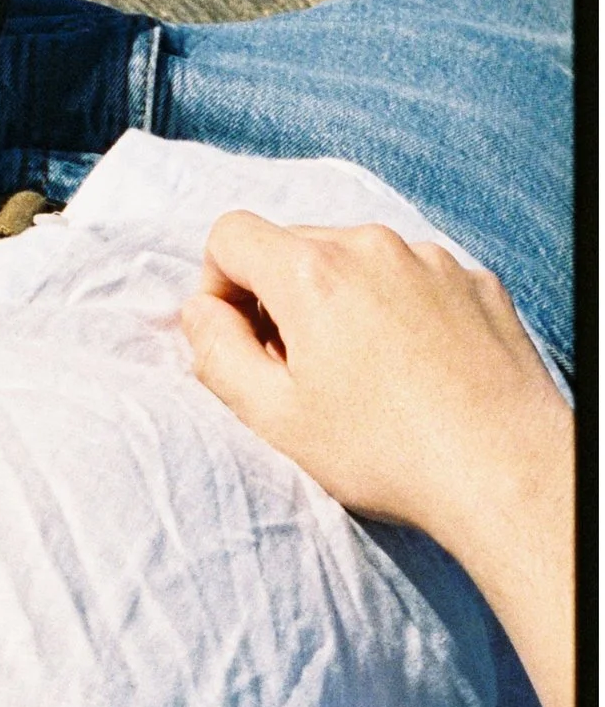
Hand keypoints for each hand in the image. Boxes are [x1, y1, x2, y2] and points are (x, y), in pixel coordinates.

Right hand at [183, 212, 566, 552]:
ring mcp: (433, 260)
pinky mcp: (476, 283)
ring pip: (357, 262)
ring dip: (340, 304)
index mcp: (312, 273)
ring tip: (361, 377)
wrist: (505, 471)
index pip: (231, 235)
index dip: (217, 286)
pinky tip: (413, 372)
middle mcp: (373, 247)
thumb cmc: (386, 452)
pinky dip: (397, 311)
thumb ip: (217, 353)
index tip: (238, 340)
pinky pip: (413, 279)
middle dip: (279, 298)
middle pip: (295, 245)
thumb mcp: (273, 417)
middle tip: (295, 371)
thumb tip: (201, 314)